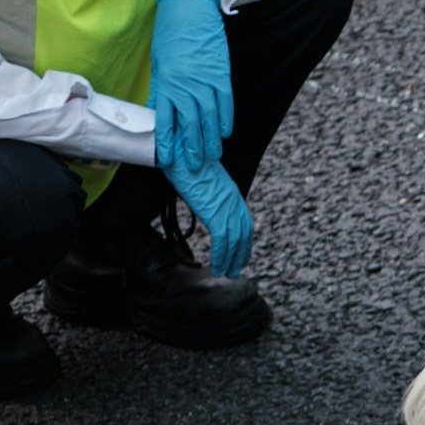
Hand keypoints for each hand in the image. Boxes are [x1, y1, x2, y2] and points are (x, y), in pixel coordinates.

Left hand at [148, 0, 233, 175]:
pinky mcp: (221, 74)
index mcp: (166, 84)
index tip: (168, 159)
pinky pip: (225, 103)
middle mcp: (185, 87)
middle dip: (192, 148)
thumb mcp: (159, 62)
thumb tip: (159, 106)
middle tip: (195, 166)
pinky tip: (226, 132)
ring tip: (214, 155)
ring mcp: (205, 82)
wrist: (188, 8)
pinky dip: (226, 119)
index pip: (166, 121)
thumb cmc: (170, 33)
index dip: (167, 143)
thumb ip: (161, 87)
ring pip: (209, 119)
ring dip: (211, 139)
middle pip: (190, 125)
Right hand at [170, 155, 251, 276]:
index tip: (241, 252)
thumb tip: (204, 201)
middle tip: (235, 269)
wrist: (180, 151)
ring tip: (226, 273)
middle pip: (244, 233)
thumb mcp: (201, 180)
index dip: (244, 240)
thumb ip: (208, 194)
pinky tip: (218, 267)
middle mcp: (233, 200)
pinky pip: (223, 241)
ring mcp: (226, 206)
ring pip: (235, 241)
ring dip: (231, 260)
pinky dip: (222, 256)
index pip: (244, 221)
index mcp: (231, 193)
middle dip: (241, 253)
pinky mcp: (215, 211)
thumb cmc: (184, 162)